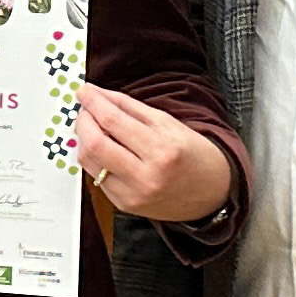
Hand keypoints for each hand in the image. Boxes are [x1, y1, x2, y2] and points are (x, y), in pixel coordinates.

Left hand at [74, 84, 232, 222]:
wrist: (212, 192)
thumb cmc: (193, 154)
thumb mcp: (167, 122)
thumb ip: (129, 107)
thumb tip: (97, 94)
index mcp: (161, 150)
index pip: (113, 121)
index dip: (93, 102)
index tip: (84, 91)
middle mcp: (146, 175)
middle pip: (95, 144)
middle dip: (83, 121)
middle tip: (85, 109)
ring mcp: (133, 194)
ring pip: (89, 162)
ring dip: (83, 139)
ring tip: (93, 127)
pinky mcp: (124, 205)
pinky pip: (96, 177)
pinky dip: (94, 158)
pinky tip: (102, 148)